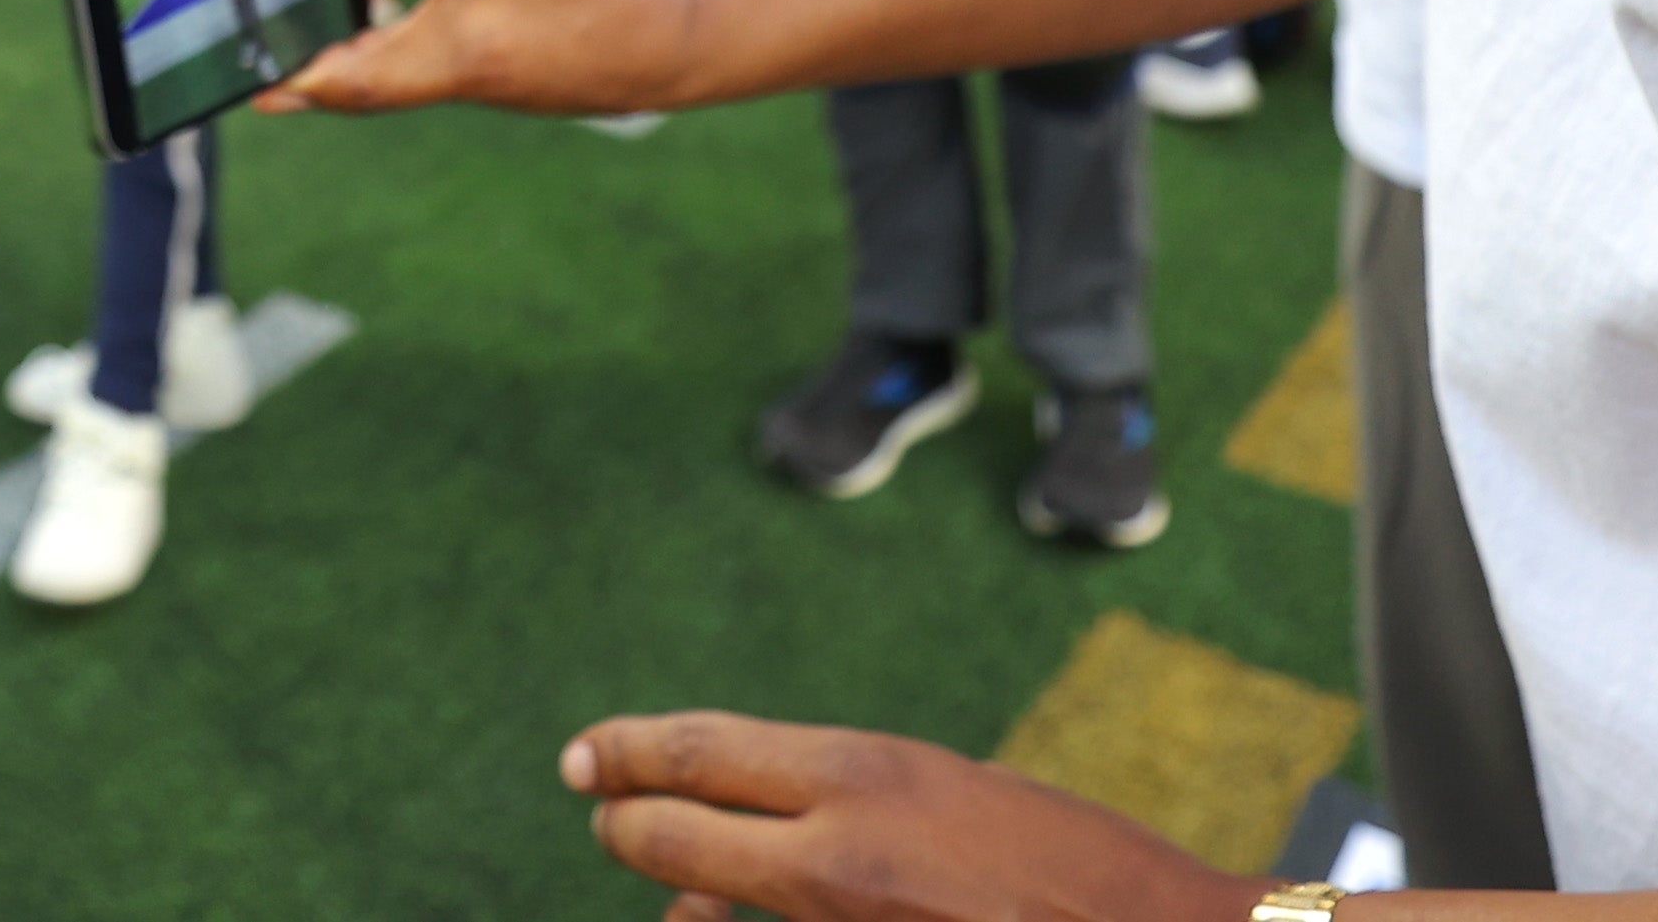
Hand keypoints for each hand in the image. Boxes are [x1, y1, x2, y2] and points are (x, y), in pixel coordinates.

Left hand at [563, 715, 1244, 921]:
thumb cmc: (1071, 864)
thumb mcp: (951, 796)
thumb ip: (843, 808)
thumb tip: (745, 828)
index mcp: (866, 778)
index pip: (704, 753)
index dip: (628, 752)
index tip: (586, 757)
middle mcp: (838, 856)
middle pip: (674, 830)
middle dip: (624, 821)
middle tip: (599, 808)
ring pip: (712, 912)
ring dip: (686, 898)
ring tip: (680, 894)